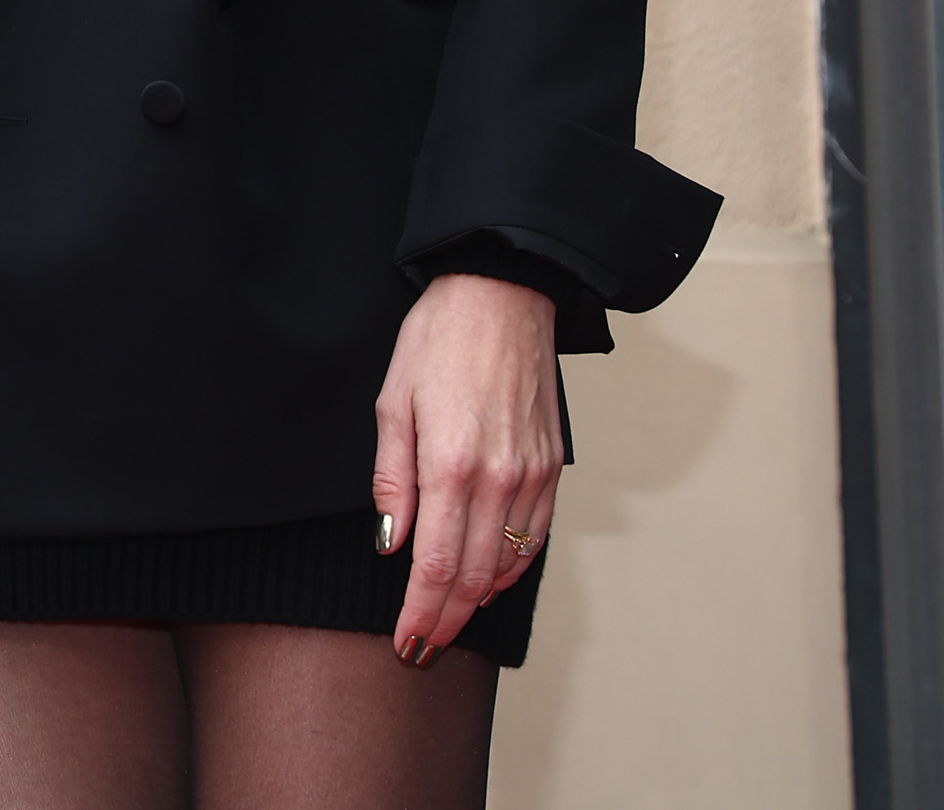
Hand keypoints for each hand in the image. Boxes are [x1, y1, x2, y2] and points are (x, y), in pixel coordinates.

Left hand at [371, 271, 561, 664]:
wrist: (502, 296)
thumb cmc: (438, 340)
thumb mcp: (392, 403)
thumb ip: (392, 481)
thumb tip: (391, 542)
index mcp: (450, 464)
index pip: (437, 564)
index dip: (422, 611)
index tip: (407, 641)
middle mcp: (499, 478)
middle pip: (474, 574)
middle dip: (447, 618)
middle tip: (422, 648)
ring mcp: (532, 474)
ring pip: (508, 561)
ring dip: (479, 598)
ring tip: (451, 621)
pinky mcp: (553, 466)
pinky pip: (536, 533)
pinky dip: (515, 564)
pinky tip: (494, 578)